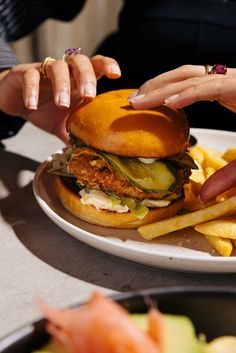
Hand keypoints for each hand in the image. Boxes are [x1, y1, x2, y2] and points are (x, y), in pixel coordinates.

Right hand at [0, 54, 120, 142]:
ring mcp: (44, 70)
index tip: (116, 74)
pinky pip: (30, 76)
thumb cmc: (43, 109)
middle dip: (86, 77)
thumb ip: (75, 136)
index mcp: (77, 81)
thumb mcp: (62, 125)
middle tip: (88, 96)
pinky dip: (32, 90)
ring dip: (61, 85)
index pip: (95, 65)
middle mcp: (64, 72)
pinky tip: (32, 106)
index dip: (107, 65)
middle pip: (79, 61)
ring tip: (62, 104)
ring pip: (57, 67)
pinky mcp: (24, 73)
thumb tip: (90, 154)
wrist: (14, 101)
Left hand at [129, 64, 235, 112]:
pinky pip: (205, 90)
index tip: (141, 99)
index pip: (182, 80)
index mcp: (214, 82)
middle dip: (153, 86)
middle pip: (179, 76)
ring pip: (186, 82)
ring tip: (140, 102)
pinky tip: (169, 103)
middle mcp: (217, 77)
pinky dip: (185, 95)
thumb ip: (214, 117)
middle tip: (132, 100)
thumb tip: (200, 149)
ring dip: (160, 92)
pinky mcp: (233, 86)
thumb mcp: (230, 109)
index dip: (159, 87)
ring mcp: (225, 80)